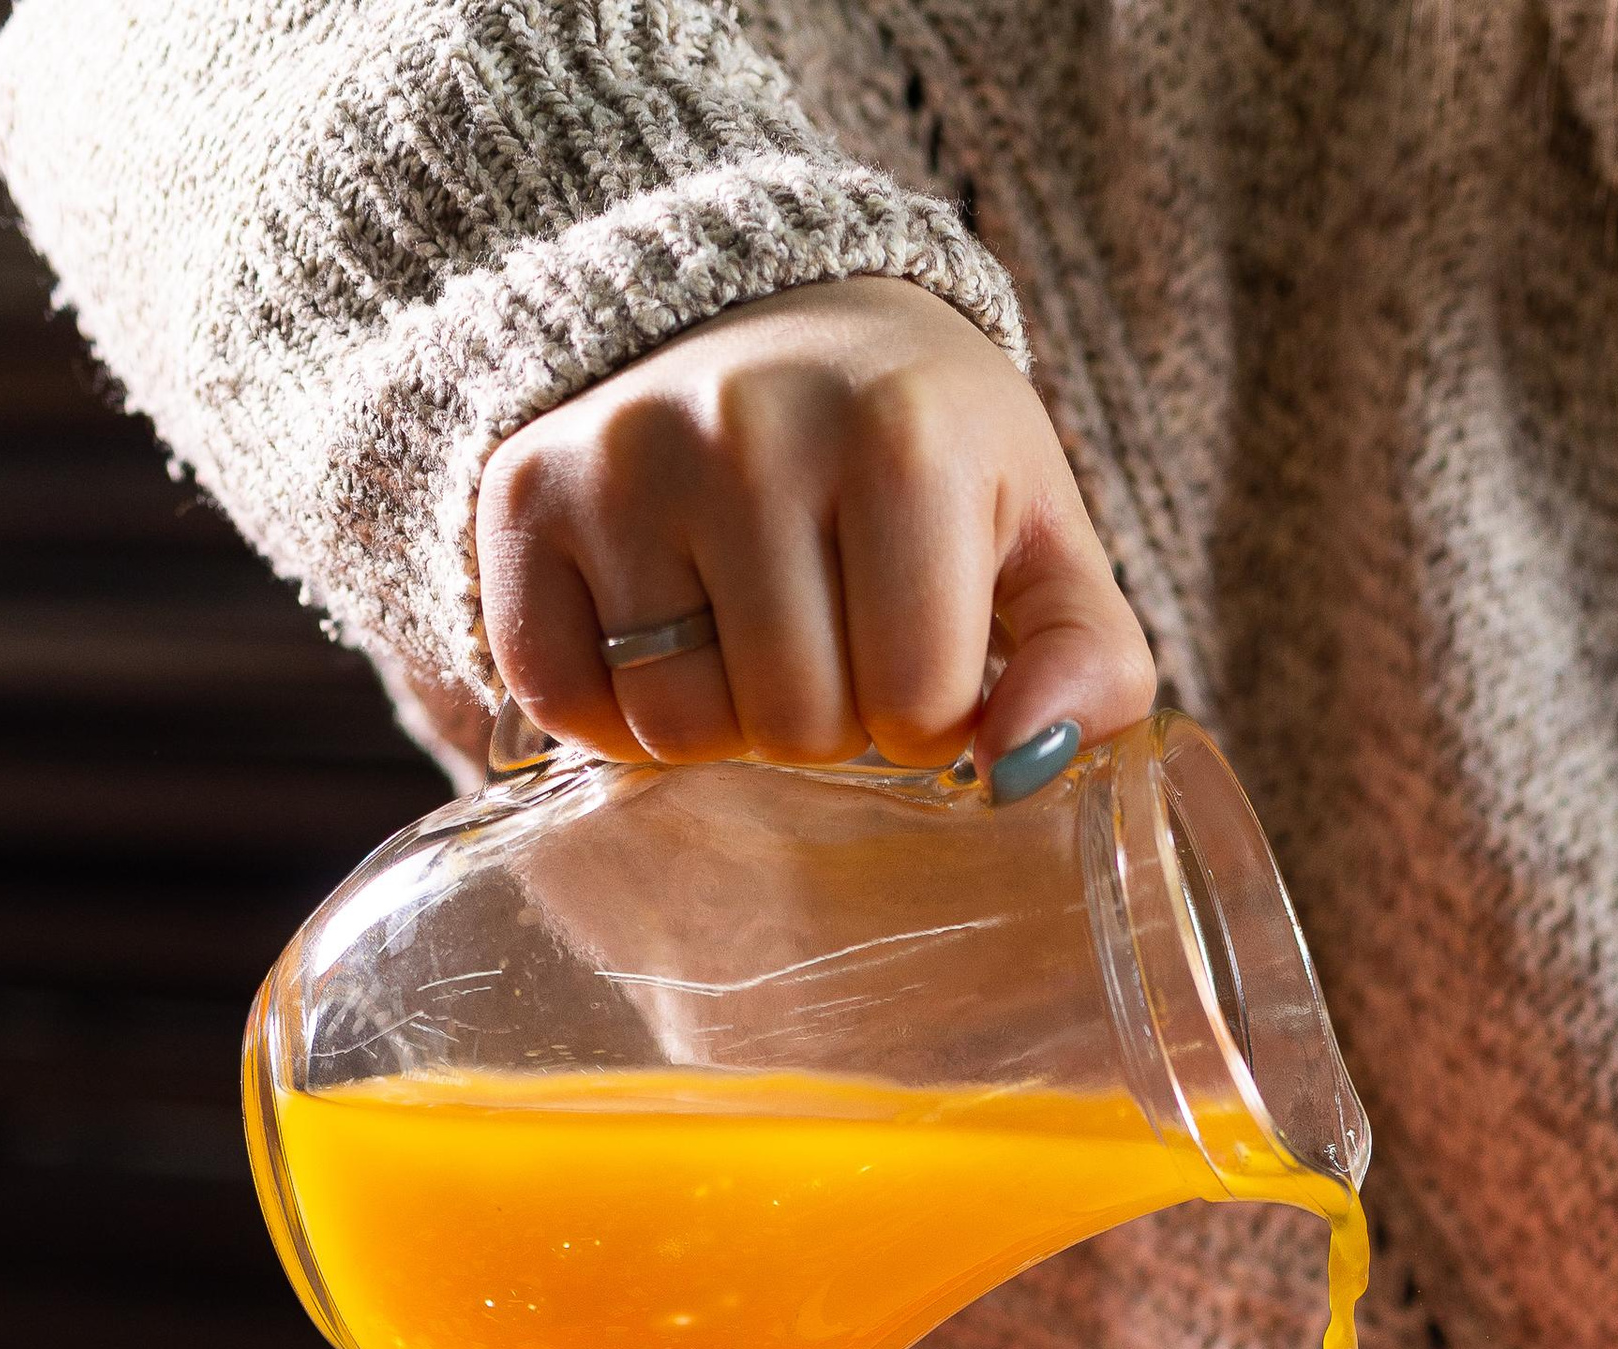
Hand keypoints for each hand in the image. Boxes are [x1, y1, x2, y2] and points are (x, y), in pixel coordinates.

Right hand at [477, 275, 1154, 770]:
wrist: (760, 307)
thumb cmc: (922, 448)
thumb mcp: (1041, 534)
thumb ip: (1091, 661)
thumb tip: (1024, 772)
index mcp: (903, 439)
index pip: (914, 709)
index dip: (924, 718)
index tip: (916, 649)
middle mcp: (750, 430)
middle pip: (793, 727)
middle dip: (825, 722)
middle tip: (829, 636)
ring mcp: (623, 457)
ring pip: (678, 728)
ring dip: (723, 720)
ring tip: (747, 629)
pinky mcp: (526, 495)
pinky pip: (565, 701)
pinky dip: (615, 708)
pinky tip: (661, 631)